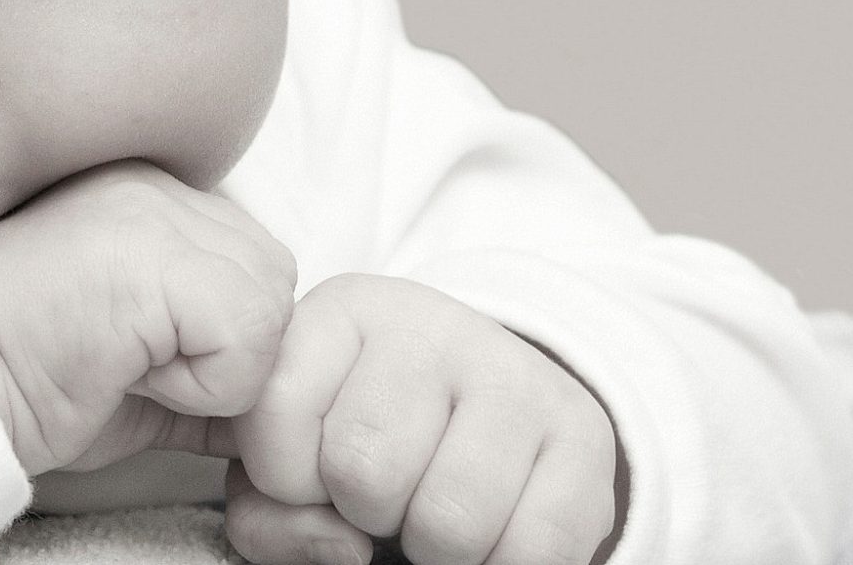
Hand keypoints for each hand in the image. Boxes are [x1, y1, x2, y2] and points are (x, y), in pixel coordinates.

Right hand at [0, 159, 297, 474]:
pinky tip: (130, 373)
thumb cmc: (27, 379)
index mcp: (155, 197)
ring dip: (216, 367)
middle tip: (138, 368)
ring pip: (270, 306)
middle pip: (275, 282)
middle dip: (229, 351)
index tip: (141, 364)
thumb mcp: (139, 370)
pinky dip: (206, 382)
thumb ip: (210, 366)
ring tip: (131, 367)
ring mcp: (155, 210)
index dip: (222, 339)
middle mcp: (159, 186)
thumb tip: (277, 407)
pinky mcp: (153, 255)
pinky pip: (247, 332)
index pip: (257, 269)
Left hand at [226, 274, 620, 564]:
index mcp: (342, 311)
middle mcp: (432, 324)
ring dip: (432, 546)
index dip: (284, 477)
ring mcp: (517, 373)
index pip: (274, 414)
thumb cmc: (357, 443)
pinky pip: (533, 549)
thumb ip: (269, 509)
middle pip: (364, 471)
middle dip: (363, 511)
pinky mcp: (584, 433)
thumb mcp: (288, 459)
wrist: (481, 416)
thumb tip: (342, 547)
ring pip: (450, 521)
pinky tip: (487, 532)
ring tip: (431, 508)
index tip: (310, 469)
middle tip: (383, 493)